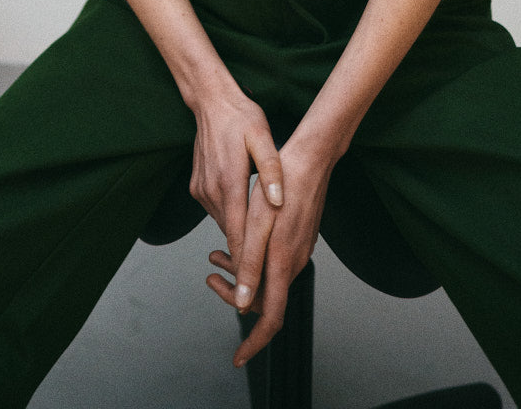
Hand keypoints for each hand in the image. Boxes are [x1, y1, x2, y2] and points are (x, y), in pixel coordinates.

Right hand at [189, 90, 283, 272]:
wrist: (211, 102)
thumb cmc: (241, 118)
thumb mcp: (263, 138)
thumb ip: (271, 170)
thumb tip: (279, 201)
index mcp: (229, 181)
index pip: (237, 234)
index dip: (246, 263)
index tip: (253, 290)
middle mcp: (211, 190)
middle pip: (230, 234)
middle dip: (247, 253)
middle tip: (270, 268)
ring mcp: (201, 189)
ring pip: (223, 223)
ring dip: (240, 233)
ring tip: (263, 244)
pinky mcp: (197, 187)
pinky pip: (217, 210)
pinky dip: (231, 215)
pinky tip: (247, 211)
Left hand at [205, 135, 332, 367]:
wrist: (311, 160)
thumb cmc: (281, 189)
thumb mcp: (257, 226)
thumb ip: (250, 266)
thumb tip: (240, 304)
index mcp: (283, 266)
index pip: (269, 319)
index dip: (253, 343)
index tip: (238, 359)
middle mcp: (295, 264)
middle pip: (264, 299)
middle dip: (234, 295)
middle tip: (209, 279)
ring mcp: (299, 251)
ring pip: (267, 277)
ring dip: (239, 274)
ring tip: (214, 256)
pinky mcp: (298, 238)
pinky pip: (273, 261)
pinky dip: (250, 259)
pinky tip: (236, 241)